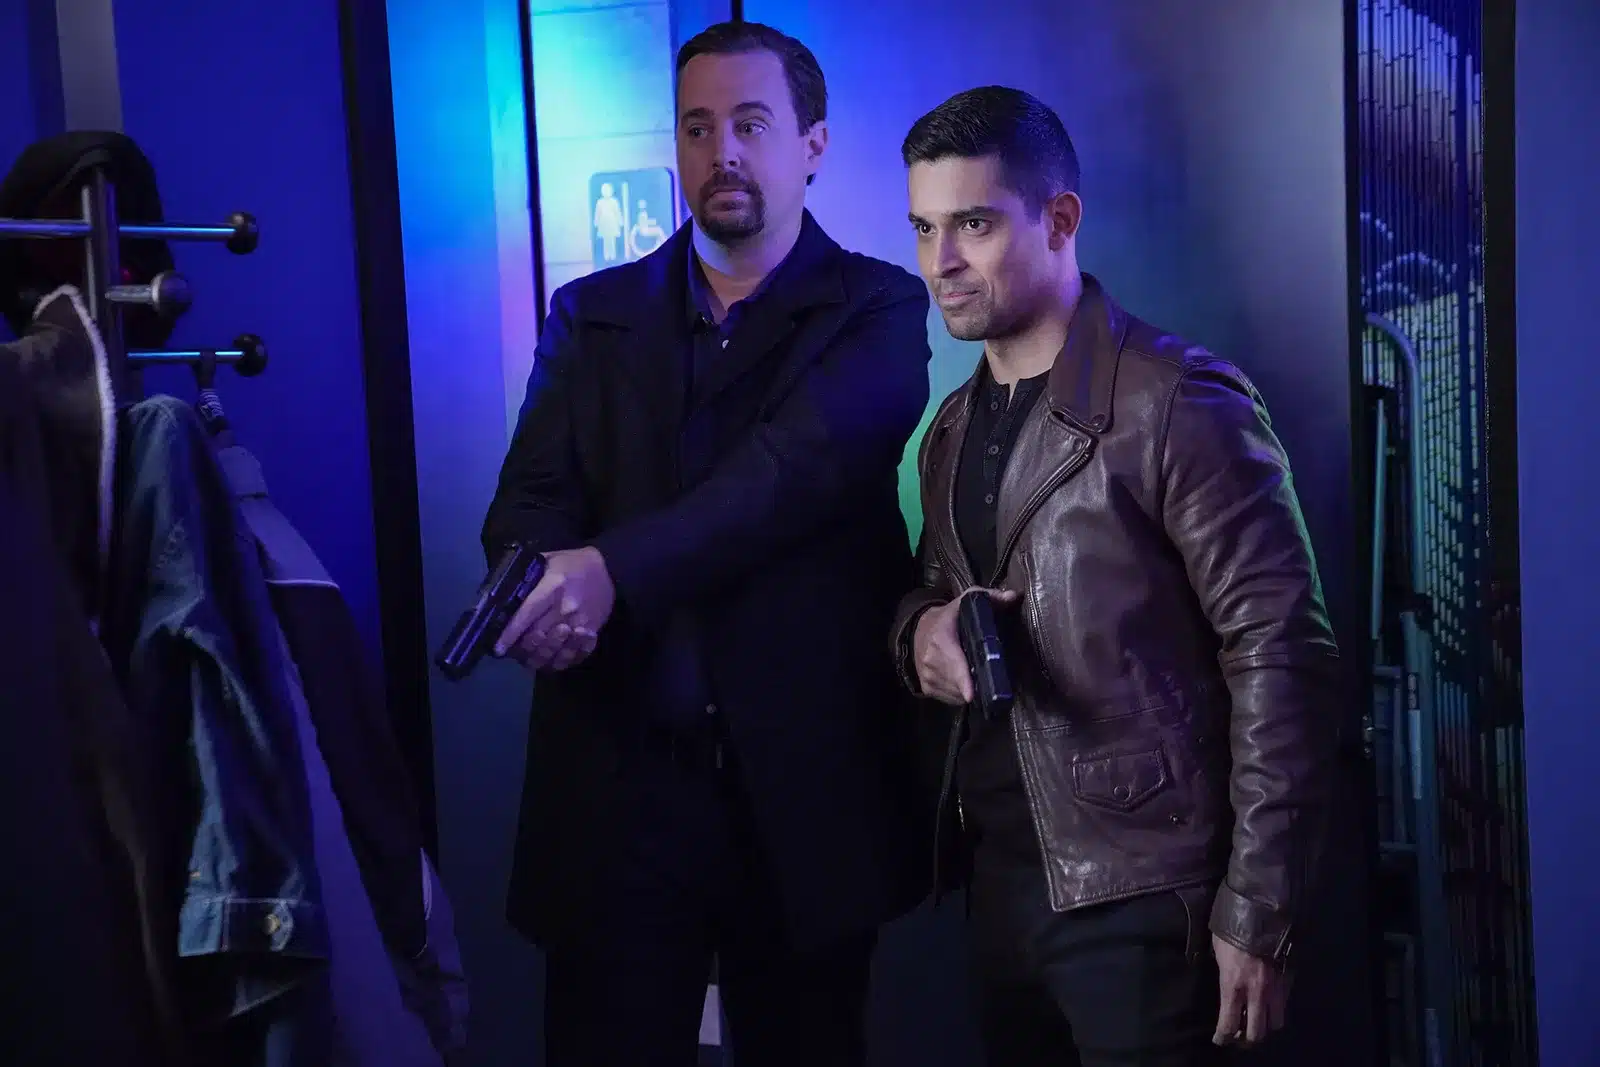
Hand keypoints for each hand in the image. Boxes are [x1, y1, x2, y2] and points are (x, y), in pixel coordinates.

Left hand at [494, 547, 615, 671]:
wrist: (609, 570)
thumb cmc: (573, 564)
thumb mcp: (548, 560)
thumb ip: (527, 575)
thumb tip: (502, 593)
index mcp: (553, 586)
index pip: (526, 614)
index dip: (510, 634)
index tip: (497, 648)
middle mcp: (566, 607)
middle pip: (537, 636)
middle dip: (521, 648)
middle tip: (512, 651)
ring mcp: (581, 622)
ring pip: (554, 650)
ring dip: (538, 657)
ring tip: (529, 657)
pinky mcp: (592, 632)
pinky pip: (574, 656)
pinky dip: (560, 662)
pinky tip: (550, 659)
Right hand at [911, 587, 1018, 704]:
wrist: (917, 630)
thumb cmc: (947, 618)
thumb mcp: (965, 602)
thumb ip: (989, 597)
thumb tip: (1014, 596)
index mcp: (941, 640)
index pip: (954, 664)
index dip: (963, 681)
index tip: (972, 694)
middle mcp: (931, 661)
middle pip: (958, 683)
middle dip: (977, 685)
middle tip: (991, 679)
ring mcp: (927, 676)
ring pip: (955, 694)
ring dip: (970, 692)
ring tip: (979, 679)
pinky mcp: (927, 688)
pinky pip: (949, 700)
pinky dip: (960, 696)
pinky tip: (966, 685)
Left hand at [1212, 934, 1291, 1047]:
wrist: (1260, 910)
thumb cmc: (1230, 928)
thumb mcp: (1218, 952)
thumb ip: (1224, 975)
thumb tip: (1226, 987)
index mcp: (1232, 985)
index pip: (1229, 1023)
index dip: (1223, 1036)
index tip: (1220, 1039)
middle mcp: (1255, 992)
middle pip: (1256, 1032)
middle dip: (1247, 1039)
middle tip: (1240, 1036)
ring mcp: (1275, 987)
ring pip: (1275, 1022)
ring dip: (1266, 1025)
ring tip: (1257, 1020)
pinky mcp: (1289, 980)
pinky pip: (1285, 1004)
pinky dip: (1277, 1008)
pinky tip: (1270, 1002)